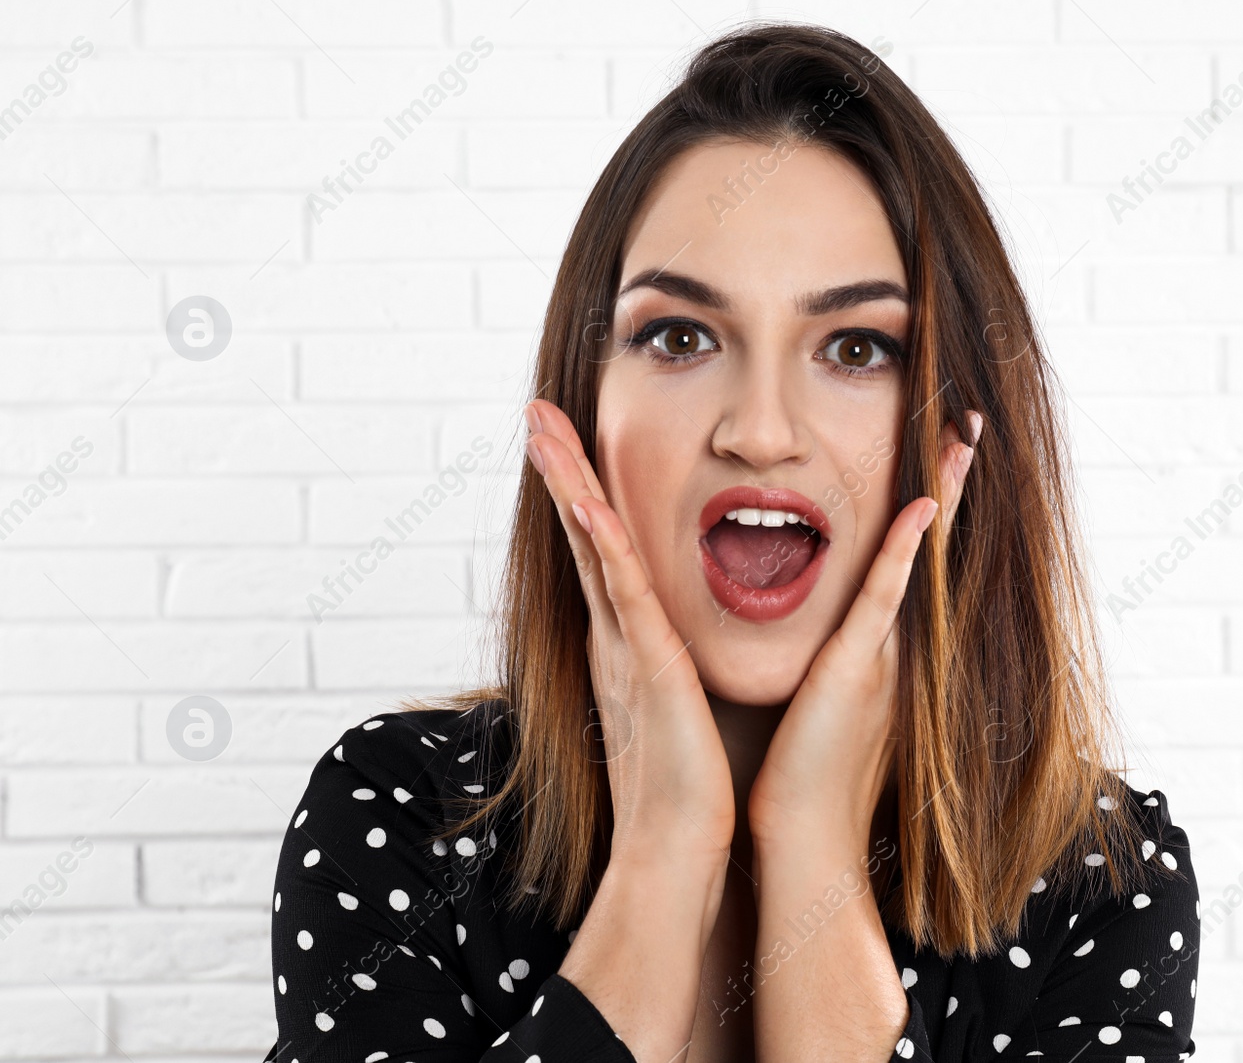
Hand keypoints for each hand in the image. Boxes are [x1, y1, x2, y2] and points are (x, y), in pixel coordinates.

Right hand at [524, 398, 735, 862]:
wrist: (679, 849)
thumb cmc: (687, 787)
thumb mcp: (678, 707)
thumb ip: (672, 669)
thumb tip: (678, 650)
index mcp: (627, 643)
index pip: (600, 552)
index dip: (583, 494)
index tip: (569, 442)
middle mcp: (615, 637)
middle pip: (581, 535)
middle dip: (560, 470)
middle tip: (537, 411)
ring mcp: (626, 648)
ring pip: (591, 550)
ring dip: (568, 485)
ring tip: (542, 427)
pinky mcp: (648, 669)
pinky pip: (624, 596)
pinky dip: (604, 549)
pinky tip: (589, 507)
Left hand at [747, 411, 980, 858]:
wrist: (804, 838)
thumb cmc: (803, 777)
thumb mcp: (825, 703)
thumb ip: (833, 663)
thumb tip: (826, 636)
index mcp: (884, 647)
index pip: (912, 559)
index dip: (928, 504)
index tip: (937, 450)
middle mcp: (897, 643)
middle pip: (930, 544)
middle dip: (948, 480)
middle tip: (965, 419)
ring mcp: (884, 654)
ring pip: (919, 557)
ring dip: (939, 492)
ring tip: (958, 433)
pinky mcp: (858, 670)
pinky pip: (886, 598)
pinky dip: (907, 552)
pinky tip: (922, 506)